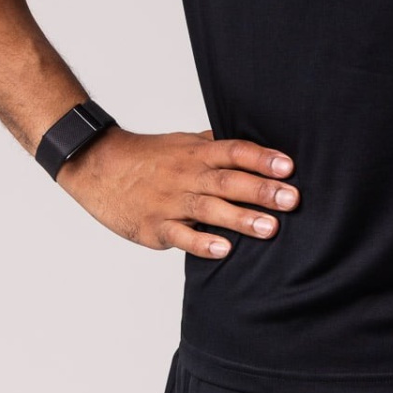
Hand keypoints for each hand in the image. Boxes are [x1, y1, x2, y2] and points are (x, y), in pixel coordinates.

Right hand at [55, 126, 300, 258]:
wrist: (99, 166)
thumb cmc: (148, 156)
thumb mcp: (184, 143)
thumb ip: (217, 146)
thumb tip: (256, 147)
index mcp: (197, 153)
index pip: (235, 152)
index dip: (262, 158)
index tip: (289, 167)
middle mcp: (188, 175)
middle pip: (229, 180)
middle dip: (262, 190)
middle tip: (293, 199)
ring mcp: (171, 201)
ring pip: (209, 208)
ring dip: (242, 218)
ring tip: (271, 228)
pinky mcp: (155, 226)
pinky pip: (180, 235)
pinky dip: (201, 242)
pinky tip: (223, 250)